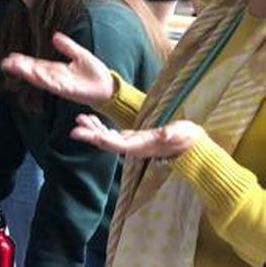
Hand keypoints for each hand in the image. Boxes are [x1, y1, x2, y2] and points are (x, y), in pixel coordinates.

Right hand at [1, 33, 113, 106]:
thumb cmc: (96, 73)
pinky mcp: (68, 90)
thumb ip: (68, 46)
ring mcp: (61, 85)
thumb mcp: (80, 54)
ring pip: (40, 79)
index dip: (24, 61)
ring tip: (15, 68)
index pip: (37, 64)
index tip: (11, 57)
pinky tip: (35, 74)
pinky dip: (44, 80)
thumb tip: (55, 36)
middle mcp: (56, 78)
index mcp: (58, 69)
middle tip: (5, 63)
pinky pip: (53, 85)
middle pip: (35, 72)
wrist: (108, 87)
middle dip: (21, 68)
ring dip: (28, 73)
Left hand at [71, 113, 201, 159]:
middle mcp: (133, 147)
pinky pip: (110, 134)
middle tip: (75, 129)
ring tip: (79, 119)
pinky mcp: (131, 138)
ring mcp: (131, 143)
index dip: (106, 140)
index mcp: (142, 146)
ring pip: (106, 138)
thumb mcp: (181, 133)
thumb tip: (165, 133)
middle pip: (108, 143)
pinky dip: (99, 127)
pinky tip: (89, 118)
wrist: (191, 145)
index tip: (94, 136)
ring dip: (92, 130)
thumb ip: (172, 134)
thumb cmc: (187, 138)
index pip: (120, 145)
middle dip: (91, 136)